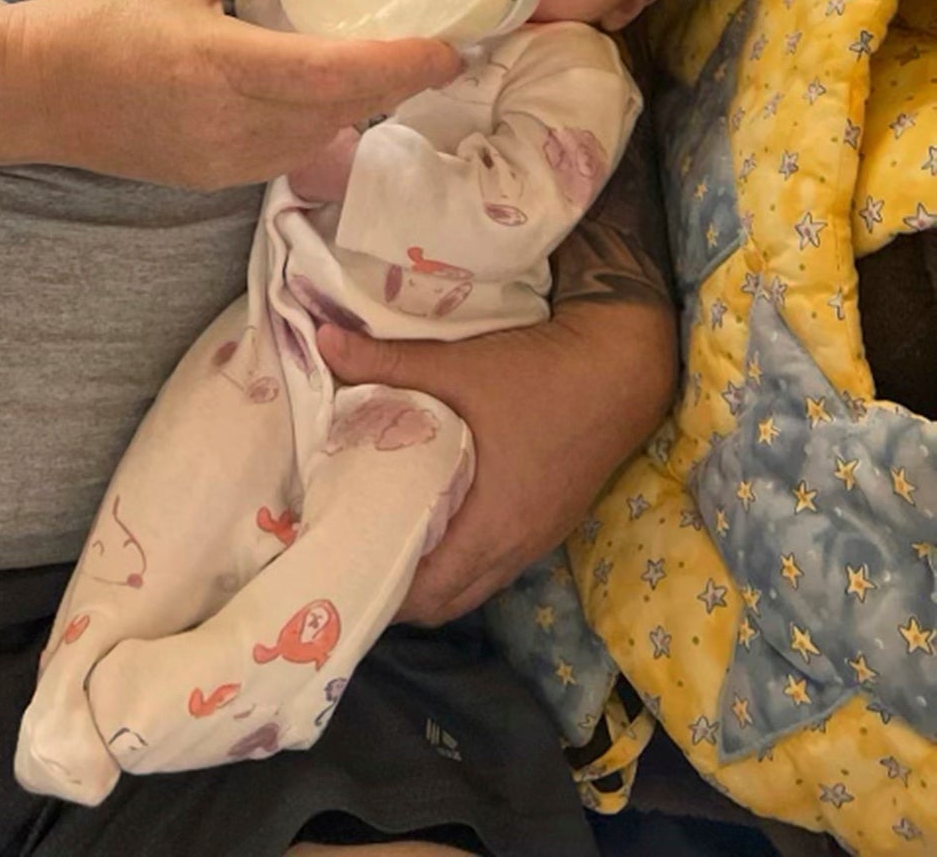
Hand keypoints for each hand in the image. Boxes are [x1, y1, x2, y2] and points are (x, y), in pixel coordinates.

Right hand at [11, 0, 461, 192]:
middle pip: (343, 110)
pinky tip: (325, 94)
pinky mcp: (214, 180)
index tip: (449, 45)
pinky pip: (289, 154)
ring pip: (322, 138)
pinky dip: (321, 125)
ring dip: (361, 105)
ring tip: (388, 63)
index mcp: (222, 65)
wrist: (35, 92)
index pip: (336, 74)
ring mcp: (223, 160)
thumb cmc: (102, 19)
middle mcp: (230, 123)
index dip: (402, 64)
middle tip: (436, 45)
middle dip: (398, 83)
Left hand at [316, 295, 676, 622]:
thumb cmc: (539, 374)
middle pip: (445, 601)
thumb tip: (320, 341)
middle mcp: (514, 547)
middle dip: (395, 587)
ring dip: (430, 574)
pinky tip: (435, 518)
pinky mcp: (550, 521)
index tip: (333, 560)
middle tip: (348, 548)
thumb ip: (386, 361)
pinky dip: (460, 556)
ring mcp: (537, 538)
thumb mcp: (458, 366)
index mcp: (490, 526)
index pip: (422, 594)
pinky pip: (494, 563)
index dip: (375, 584)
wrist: (623, 367)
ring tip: (382, 536)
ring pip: (472, 584)